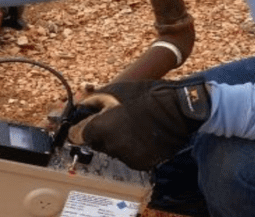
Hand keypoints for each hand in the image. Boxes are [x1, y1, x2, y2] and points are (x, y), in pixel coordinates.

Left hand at [68, 79, 210, 170]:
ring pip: (112, 150)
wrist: (178, 110)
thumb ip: (93, 100)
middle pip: (95, 143)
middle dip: (101, 133)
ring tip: (134, 126)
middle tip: (117, 120)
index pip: (76, 136)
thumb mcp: (115, 91)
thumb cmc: (147, 96)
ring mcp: (125, 157)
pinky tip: (143, 136)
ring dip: (117, 141)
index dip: (79, 129)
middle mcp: (110, 146)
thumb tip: (79, 104)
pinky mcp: (140, 164)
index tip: (82, 125)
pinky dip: (132, 148)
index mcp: (100, 128)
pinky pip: (128, 157)